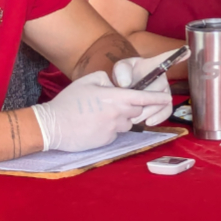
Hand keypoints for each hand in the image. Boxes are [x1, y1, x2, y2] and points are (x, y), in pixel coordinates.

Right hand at [30, 71, 169, 152]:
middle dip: (131, 107)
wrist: (52, 126)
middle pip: (136, 111)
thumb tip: (116, 84)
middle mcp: (118, 114)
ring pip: (127, 124)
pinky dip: (110, 129)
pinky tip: (94, 125)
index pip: (144, 98)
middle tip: (114, 104)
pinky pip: (115, 133)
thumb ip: (107, 79)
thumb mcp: (88, 80)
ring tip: (100, 115)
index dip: (157, 98)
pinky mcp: (107, 141)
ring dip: (120, 119)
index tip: (168, 98)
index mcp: (116, 98)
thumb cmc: (68, 101)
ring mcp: (113, 129)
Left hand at [112, 54, 174, 125]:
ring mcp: (164, 91)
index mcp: (152, 65)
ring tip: (136, 119)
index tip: (187, 51)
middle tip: (132, 110)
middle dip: (147, 100)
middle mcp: (162, 77)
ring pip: (163, 102)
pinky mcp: (164, 103)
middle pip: (159, 88)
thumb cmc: (125, 75)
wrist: (124, 90)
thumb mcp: (120, 68)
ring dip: (150, 112)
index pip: (165, 58)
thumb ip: (121, 72)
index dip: (177, 55)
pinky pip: (166, 111)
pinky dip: (158, 118)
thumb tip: (125, 84)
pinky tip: (149, 122)